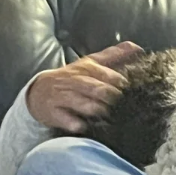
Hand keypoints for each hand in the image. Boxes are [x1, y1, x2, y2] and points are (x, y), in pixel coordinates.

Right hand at [26, 41, 142, 133]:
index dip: (121, 85)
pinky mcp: (54, 113)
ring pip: (85, 105)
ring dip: (98, 112)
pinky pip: (69, 121)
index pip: (108, 75)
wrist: (38, 92)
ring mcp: (63, 97)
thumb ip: (114, 56)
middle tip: (122, 107)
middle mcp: (74, 81)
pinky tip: (86, 127)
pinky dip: (79, 125)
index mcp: (86, 68)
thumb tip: (138, 47)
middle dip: (112, 99)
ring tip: (106, 117)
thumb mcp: (91, 63)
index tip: (132, 91)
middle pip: (98, 89)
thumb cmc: (72, 79)